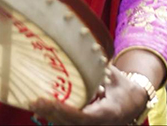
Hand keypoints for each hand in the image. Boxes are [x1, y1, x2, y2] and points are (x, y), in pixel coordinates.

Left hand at [31, 63, 149, 124]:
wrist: (133, 105)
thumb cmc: (124, 89)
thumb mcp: (116, 77)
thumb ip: (103, 67)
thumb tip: (92, 49)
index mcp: (108, 113)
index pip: (85, 116)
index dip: (67, 111)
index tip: (52, 102)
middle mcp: (98, 125)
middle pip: (71, 123)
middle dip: (53, 113)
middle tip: (36, 100)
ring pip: (66, 125)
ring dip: (49, 115)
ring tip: (33, 102)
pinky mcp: (83, 125)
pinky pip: (67, 123)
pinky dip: (53, 115)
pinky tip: (39, 107)